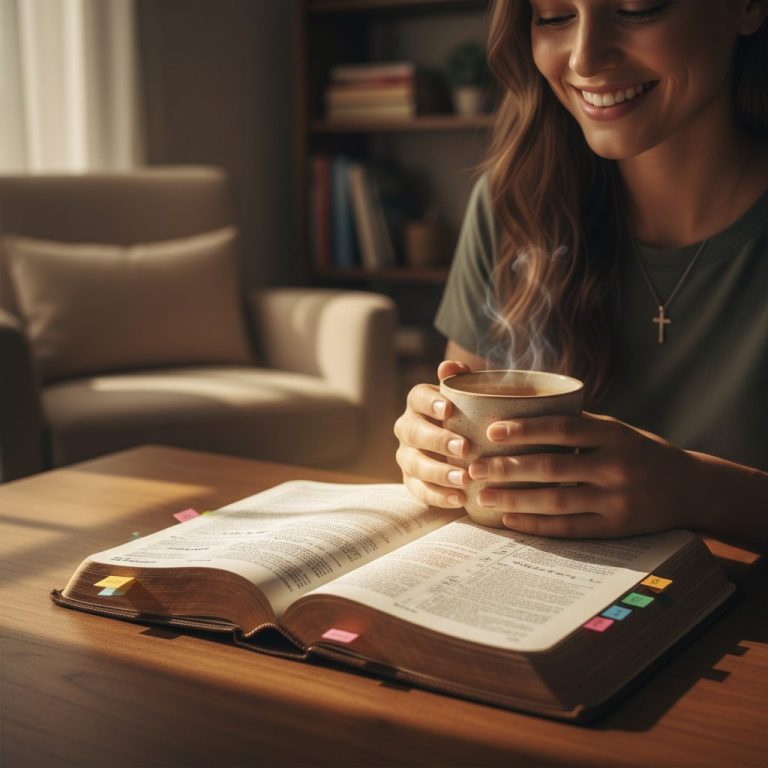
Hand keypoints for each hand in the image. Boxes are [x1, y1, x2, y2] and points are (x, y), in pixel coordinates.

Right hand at [394, 360, 474, 507]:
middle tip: (465, 448)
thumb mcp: (471, 396)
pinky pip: (419, 490)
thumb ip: (463, 380)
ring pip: (414, 464)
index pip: (417, 398)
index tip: (448, 408)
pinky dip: (439, 496)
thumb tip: (449, 367)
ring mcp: (407, 456)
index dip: (430, 402)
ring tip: (463, 479)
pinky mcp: (412, 481)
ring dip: (438, 472)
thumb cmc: (470, 415)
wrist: (468, 446)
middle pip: (413, 432)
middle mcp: (407, 427)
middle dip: (438, 440)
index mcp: (419, 403)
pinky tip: (460, 499)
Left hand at [471, 413, 700, 537]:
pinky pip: (569, 528)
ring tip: (482, 495)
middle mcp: (616, 466)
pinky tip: (509, 519)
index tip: (492, 430)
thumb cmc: (638, 452)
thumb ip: (577, 424)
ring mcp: (617, 500)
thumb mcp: (616, 430)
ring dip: (515, 498)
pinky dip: (536, 524)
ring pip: (556, 501)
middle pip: (552, 467)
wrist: (689, 488)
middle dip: (508, 467)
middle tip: (473, 467)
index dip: (526, 429)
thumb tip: (520, 411)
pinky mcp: (616, 528)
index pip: (563, 428)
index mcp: (614, 434)